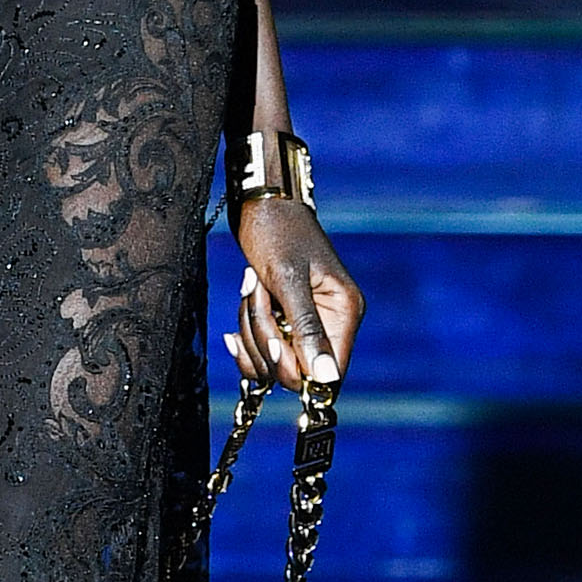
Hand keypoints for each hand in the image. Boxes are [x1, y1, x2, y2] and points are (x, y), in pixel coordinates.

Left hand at [226, 197, 361, 391]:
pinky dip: (245, 333)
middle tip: (257, 299)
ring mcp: (305, 322)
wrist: (260, 203)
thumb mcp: (288, 279)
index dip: (296, 368)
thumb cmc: (277, 231)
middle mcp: (330, 322)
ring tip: (251, 287)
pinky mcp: (283, 318)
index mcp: (343, 312)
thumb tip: (326, 378)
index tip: (271, 343)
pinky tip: (238, 315)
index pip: (329, 372)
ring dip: (251, 329)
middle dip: (265, 340)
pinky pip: (261, 347)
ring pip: (272, 358)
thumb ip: (307, 329)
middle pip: (295, 368)